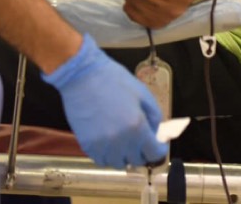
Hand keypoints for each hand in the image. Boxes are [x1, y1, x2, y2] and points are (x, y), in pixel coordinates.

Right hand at [41, 33, 167, 167]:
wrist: (82, 76)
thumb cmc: (114, 80)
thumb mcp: (143, 93)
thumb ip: (154, 116)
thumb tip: (157, 133)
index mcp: (137, 127)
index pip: (154, 153)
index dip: (158, 149)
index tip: (156, 143)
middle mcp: (121, 141)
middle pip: (138, 160)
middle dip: (142, 151)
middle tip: (139, 139)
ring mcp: (102, 145)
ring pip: (119, 163)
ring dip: (124, 155)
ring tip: (122, 141)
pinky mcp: (87, 146)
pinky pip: (101, 160)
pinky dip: (107, 155)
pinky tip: (108, 142)